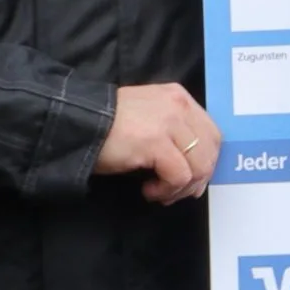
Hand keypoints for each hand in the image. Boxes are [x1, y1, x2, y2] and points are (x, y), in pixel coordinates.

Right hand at [94, 83, 220, 204]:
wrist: (78, 122)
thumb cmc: (108, 125)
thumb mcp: (150, 118)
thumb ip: (174, 131)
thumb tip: (195, 166)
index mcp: (179, 97)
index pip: (211, 133)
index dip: (205, 162)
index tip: (189, 181)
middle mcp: (179, 106)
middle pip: (210, 150)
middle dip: (197, 178)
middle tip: (175, 192)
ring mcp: (169, 122)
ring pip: (198, 166)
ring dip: (180, 188)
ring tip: (158, 192)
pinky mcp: (156, 142)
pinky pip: (179, 176)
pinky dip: (166, 190)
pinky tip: (148, 191)